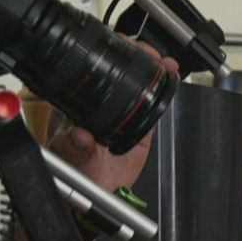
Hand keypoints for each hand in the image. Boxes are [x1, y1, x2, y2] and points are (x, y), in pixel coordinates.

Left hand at [43, 44, 178, 192]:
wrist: (96, 192)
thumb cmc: (74, 171)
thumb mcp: (69, 156)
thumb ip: (75, 145)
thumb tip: (80, 134)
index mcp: (78, 102)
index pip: (92, 69)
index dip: (109, 54)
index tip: (123, 48)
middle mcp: (100, 102)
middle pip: (120, 70)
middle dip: (137, 56)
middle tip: (150, 54)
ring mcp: (122, 111)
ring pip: (139, 82)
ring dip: (154, 68)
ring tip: (166, 64)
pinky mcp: (141, 124)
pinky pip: (154, 103)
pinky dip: (165, 88)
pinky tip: (172, 77)